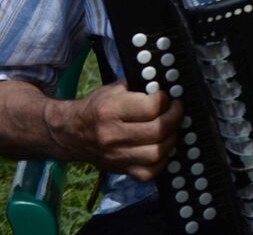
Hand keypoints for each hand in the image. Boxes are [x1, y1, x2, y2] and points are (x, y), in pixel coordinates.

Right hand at [56, 82, 182, 180]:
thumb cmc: (97, 108)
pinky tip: (161, 148)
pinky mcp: (119, 170)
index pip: (151, 107)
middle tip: (176, 110)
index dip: (165, 100)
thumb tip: (167, 86)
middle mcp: (112, 135)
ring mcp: (116, 156)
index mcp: (110, 110)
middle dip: (175, 118)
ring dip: (171, 139)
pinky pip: (149, 173)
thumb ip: (139, 86)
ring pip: (156, 153)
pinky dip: (162, 161)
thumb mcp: (114, 89)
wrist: (70, 133)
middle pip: (157, 131)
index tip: (166, 98)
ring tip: (171, 129)